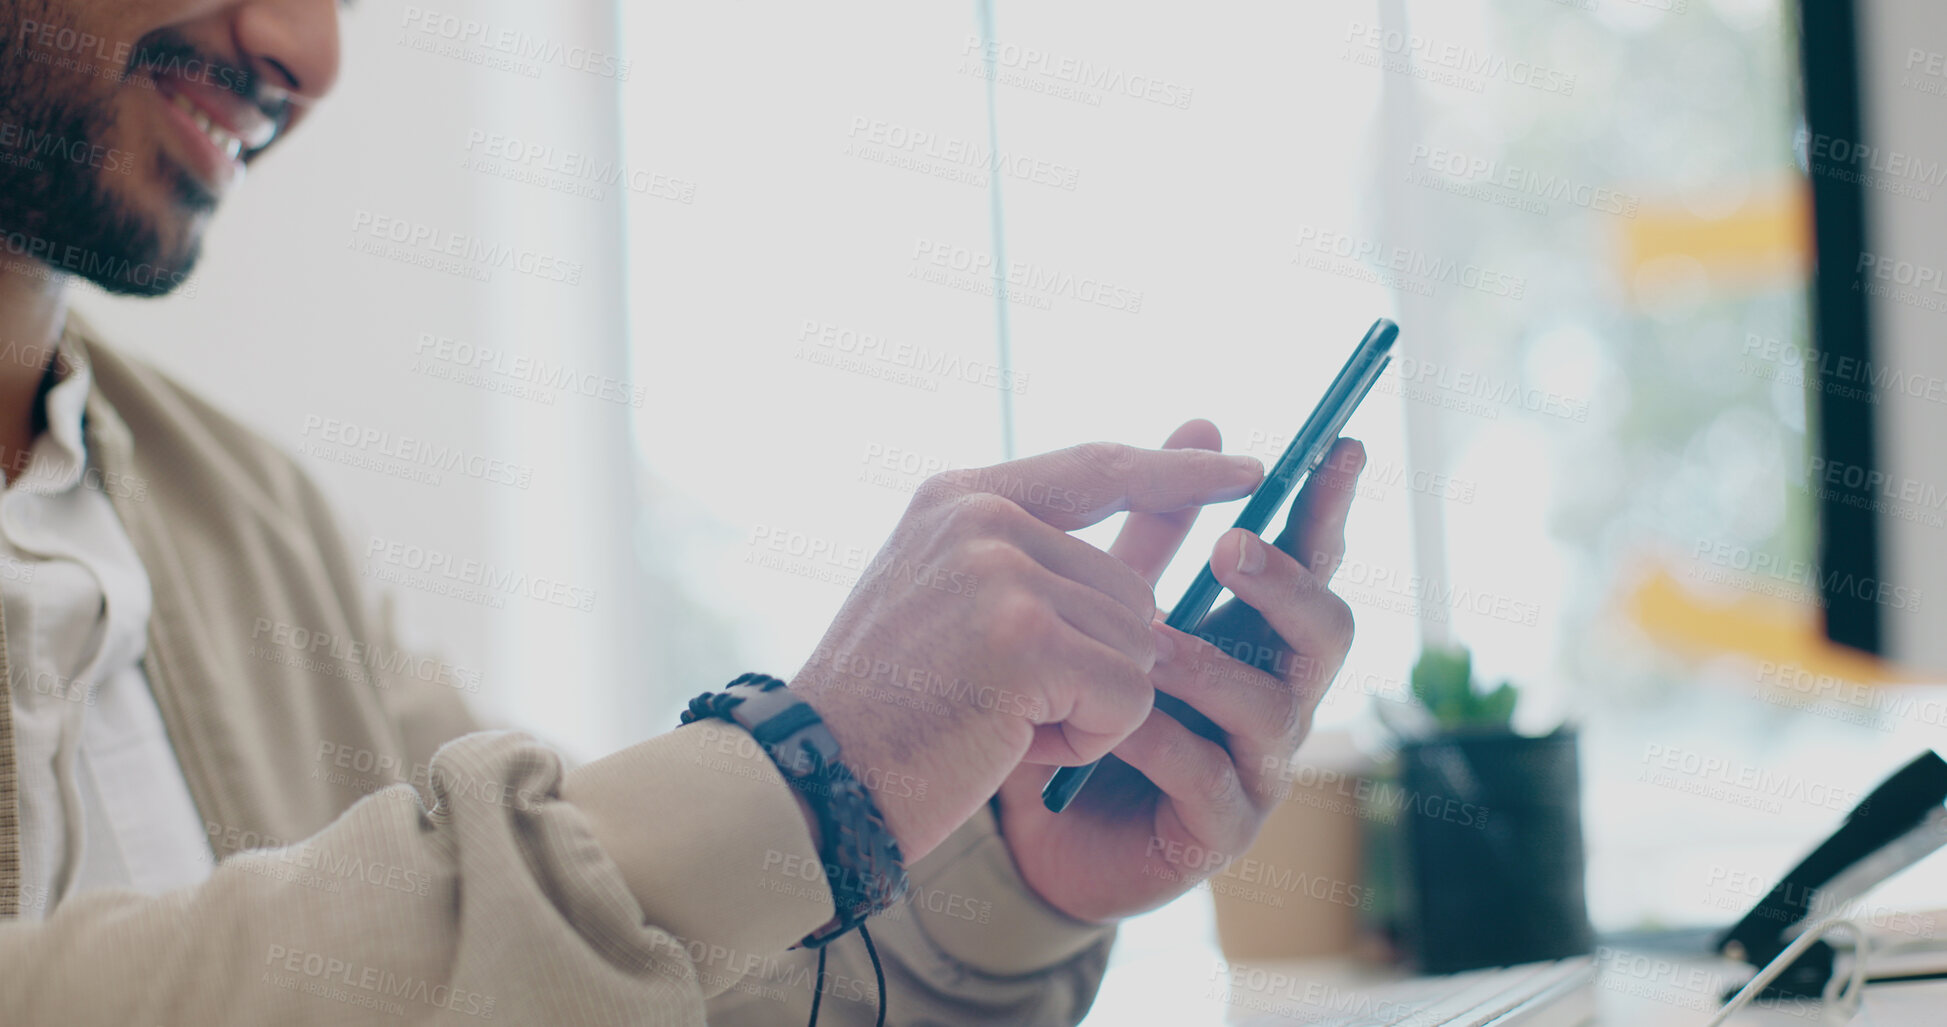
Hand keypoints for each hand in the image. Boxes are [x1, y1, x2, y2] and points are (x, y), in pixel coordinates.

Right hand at [789, 438, 1264, 861]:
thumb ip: (1038, 567)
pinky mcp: (1026, 640)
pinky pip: (1129, 695)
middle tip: (1001, 701)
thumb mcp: (952, 606)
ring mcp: (1003, 573)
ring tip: (998, 721)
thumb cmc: (887, 709)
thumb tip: (1146, 571)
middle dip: (1095, 666)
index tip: (1247, 469)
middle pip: (1130, 589)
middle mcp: (983, 519)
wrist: (818, 780)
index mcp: (961, 499)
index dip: (1176, 473)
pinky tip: (1012, 745)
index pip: (1097, 467)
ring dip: (1089, 708)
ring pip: (1137, 646)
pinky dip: (1088, 740)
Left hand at [994, 422, 1364, 922]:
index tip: (1340, 444)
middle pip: (1329, 632)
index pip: (1314, 560)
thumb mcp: (1109, 605)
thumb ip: (1156, 526)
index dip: (1330, 506)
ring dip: (1209, 664)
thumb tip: (1203, 420)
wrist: (1027, 823)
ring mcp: (1258, 765)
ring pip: (1272, 705)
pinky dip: (1159, 736)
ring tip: (1149, 640)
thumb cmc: (1081, 700)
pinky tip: (1112, 718)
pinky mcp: (1219, 828)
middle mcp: (1277, 693)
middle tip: (1232, 547)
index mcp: (1257, 633)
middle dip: (1288, 584)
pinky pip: (1206, 773)